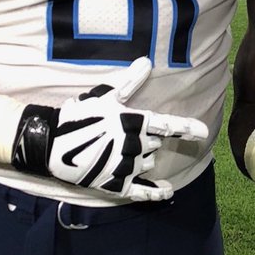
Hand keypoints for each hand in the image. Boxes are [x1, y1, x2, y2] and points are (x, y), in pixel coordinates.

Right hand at [14, 57, 208, 201]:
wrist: (51, 145)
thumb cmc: (79, 116)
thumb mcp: (104, 96)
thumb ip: (129, 82)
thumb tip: (147, 61)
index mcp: (132, 123)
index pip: (167, 126)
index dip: (187, 128)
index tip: (204, 132)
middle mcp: (133, 146)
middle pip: (154, 145)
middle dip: (146, 141)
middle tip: (124, 135)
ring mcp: (125, 168)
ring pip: (147, 165)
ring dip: (142, 159)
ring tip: (120, 151)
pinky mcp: (116, 185)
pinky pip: (142, 192)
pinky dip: (156, 193)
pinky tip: (168, 192)